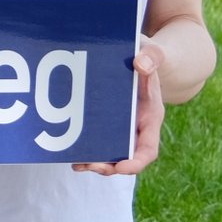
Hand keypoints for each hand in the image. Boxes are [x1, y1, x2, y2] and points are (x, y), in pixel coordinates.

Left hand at [75, 37, 165, 175]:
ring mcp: (121, 127)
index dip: (136, 162)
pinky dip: (85, 149)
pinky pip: (97, 141)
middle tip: (89, 165)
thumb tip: (141, 64)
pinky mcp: (106, 122)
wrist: (140, 56)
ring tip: (77, 163)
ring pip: (109, 153)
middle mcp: (137, 128)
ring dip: (94, 162)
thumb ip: (152, 57)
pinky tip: (69, 153)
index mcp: (151, 118)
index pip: (148, 149)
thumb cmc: (148, 57)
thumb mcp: (153, 53)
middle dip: (108, 166)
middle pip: (126, 158)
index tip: (121, 168)